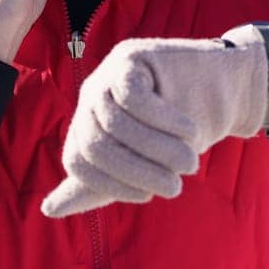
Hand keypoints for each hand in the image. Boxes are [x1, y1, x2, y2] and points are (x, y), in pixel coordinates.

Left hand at [40, 33, 268, 217]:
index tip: (148, 196)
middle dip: (137, 172)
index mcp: (84, 127)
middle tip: (176, 186)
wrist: (220, 91)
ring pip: (117, 124)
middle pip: (96, 145)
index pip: (77, 163)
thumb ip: (97, 187)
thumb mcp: (136, 164)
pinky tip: (189, 130)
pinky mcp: (128, 58)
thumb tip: (47, 210)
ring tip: (189, 163)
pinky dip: (165, 120)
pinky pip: (133, 97)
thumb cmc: (179, 133)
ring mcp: (105, 75)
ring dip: (158, 150)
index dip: (111, 186)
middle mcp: (88, 100)